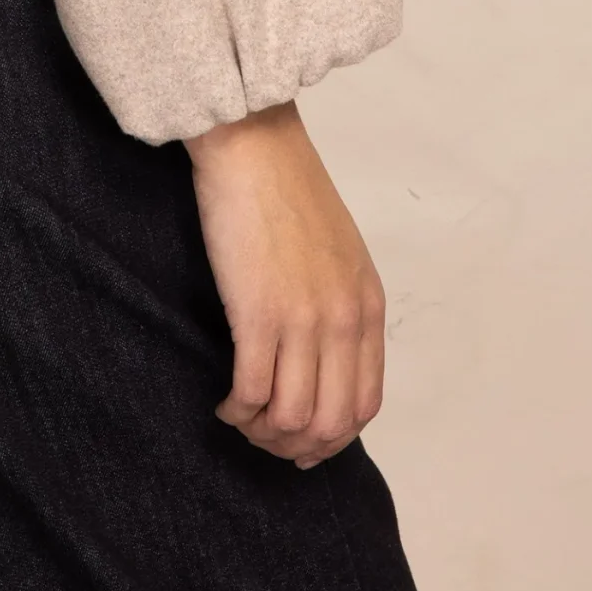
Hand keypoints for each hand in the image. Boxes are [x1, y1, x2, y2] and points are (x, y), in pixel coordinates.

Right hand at [184, 101, 384, 467]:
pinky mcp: (257, 314)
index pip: (364, 404)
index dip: (332, 438)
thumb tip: (324, 363)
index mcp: (367, 306)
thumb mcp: (340, 253)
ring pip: (292, 416)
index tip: (304, 444)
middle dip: (296, 446)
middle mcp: (343, 320)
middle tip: (266, 440)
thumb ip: (341, 306)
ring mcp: (303, 320)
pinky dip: (237, 411)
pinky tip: (224, 401)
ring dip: (263, 432)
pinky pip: (252, 392)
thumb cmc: (286, 190)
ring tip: (241, 418)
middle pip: (331, 422)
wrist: (253, 145)